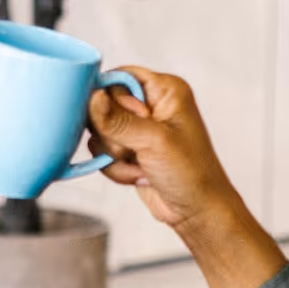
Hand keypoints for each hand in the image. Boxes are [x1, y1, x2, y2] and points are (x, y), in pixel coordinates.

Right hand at [84, 65, 234, 230]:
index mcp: (165, 90)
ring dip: (115, 154)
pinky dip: (116, 167)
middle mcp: (151, 105)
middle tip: (133, 147)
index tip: (115, 120)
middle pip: (104, 105)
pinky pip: (103, 152)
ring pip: (100, 132)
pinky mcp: (129, 149)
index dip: (110, 98)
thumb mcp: (153, 141)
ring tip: (141, 164)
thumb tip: (92, 98)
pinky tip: (138, 174)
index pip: (120, 76)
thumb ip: (118, 120)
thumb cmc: (190, 173)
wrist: (196, 210)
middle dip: (112, 134)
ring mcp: (138, 129)